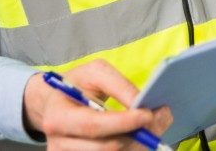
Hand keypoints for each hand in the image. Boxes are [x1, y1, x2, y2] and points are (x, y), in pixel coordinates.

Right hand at [23, 59, 171, 149]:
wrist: (55, 103)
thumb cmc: (77, 84)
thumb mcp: (95, 72)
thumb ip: (119, 86)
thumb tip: (142, 103)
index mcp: (59, 116)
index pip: (93, 125)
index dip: (124, 122)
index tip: (148, 114)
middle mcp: (59, 144)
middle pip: (105, 148)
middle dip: (137, 135)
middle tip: (160, 119)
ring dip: (138, 145)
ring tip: (153, 127)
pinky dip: (131, 149)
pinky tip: (140, 137)